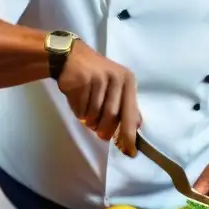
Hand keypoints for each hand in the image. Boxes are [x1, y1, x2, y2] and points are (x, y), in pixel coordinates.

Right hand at [56, 41, 140, 155]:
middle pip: (110, 117)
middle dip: (103, 129)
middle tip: (100, 133)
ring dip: (89, 120)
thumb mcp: (116, 85)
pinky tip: (78, 102)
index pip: (130, 113)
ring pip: (94, 114)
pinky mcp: (81, 81)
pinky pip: (80, 109)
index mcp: (128, 80)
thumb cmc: (97, 75)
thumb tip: (137, 127)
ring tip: (87, 113)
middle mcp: (115, 78)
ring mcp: (98, 78)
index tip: (129, 152)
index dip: (129, 135)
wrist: (71, 56)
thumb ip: (126, 105)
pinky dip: (78, 112)